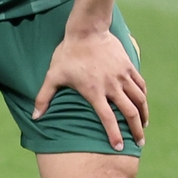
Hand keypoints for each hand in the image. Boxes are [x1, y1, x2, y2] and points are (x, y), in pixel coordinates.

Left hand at [34, 25, 147, 148]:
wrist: (86, 30)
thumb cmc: (67, 54)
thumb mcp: (53, 75)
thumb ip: (43, 97)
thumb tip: (34, 117)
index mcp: (94, 91)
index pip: (108, 118)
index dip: (114, 135)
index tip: (118, 147)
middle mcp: (111, 86)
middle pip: (130, 112)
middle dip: (136, 130)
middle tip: (139, 142)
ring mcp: (122, 76)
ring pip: (139, 100)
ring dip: (143, 115)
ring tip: (144, 127)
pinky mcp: (128, 67)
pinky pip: (141, 85)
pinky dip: (143, 97)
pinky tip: (143, 105)